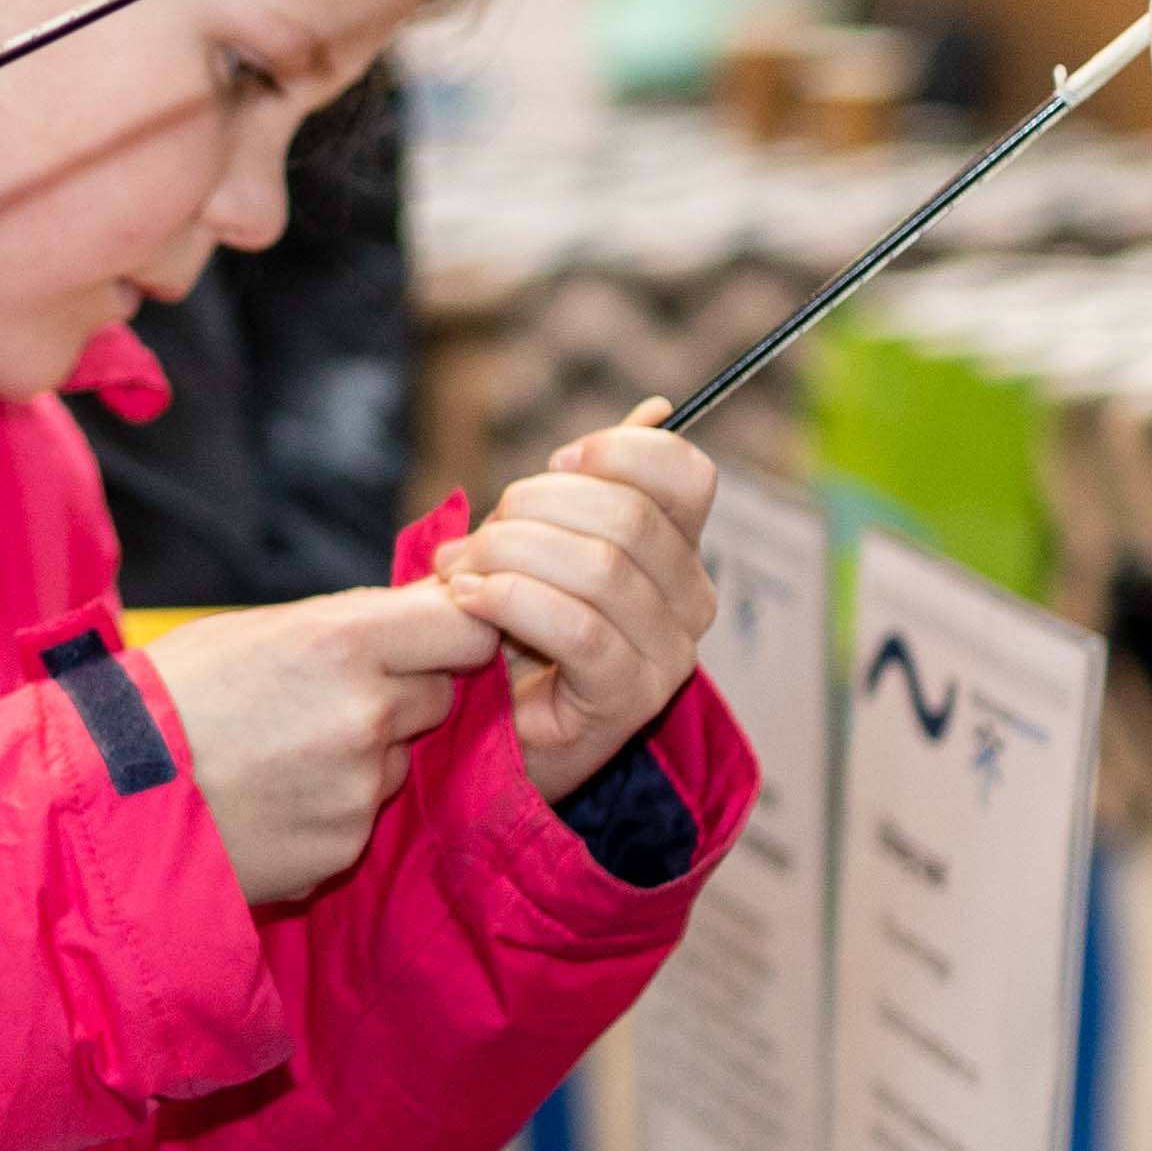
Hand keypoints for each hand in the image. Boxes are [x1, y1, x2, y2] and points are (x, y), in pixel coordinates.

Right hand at [143, 584, 504, 907]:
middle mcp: (366, 716)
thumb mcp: (251, 629)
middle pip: (436, 696)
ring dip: (361, 757)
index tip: (434, 639)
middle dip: (397, 694)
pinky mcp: (341, 850)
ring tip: (276, 757)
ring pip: (397, 760)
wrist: (97, 795)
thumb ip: (345, 623)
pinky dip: (328, 810)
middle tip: (318, 700)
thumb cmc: (164, 697)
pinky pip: (360, 818)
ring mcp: (358, 791)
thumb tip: (416, 616)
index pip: (467, 631)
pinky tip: (267, 801)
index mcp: (344, 643)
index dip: (454, 634)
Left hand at [435, 420, 719, 801]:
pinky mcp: (629, 701)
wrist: (491, 742)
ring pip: (600, 568)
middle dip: (530, 511)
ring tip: (459, 576)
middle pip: (627, 515)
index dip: (616, 451)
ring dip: (510, 558)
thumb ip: (590, 488)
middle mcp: (691, 601)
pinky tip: (471, 602)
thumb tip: (656, 408)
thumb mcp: (545, 546)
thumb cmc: (512, 635)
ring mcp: (668, 656)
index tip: (552, 465)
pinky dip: (513, 603)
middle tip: (472, 542)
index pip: (685, 473)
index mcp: (678, 551)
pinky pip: (579, 629)